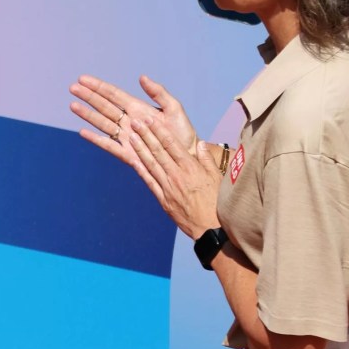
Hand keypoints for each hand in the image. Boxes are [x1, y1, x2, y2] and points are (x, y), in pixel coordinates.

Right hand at [70, 74, 196, 173]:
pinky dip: (96, 139)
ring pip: (102, 123)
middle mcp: (128, 121)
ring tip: (73, 106)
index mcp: (138, 108)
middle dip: (88, 97)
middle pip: (104, 106)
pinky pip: (108, 145)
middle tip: (72, 88)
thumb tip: (141, 77)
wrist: (188, 156)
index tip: (83, 79)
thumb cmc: (183, 133)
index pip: (113, 94)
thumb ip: (158, 92)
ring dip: (87, 114)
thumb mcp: (174, 108)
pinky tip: (83, 132)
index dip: (98, 86)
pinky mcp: (127, 153)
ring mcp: (126, 137)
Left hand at [128, 116, 222, 237]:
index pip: (172, 145)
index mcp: (191, 168)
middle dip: (146, 135)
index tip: (151, 120)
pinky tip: (132, 160)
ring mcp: (168, 187)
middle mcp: (177, 175)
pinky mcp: (163, 199)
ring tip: (131, 136)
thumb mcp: (217, 178)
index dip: (160, 131)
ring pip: (151, 164)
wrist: (211, 228)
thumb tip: (200, 144)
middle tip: (135, 122)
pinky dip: (140, 170)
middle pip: (158, 151)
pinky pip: (149, 182)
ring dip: (140, 149)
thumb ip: (207, 160)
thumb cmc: (217, 202)